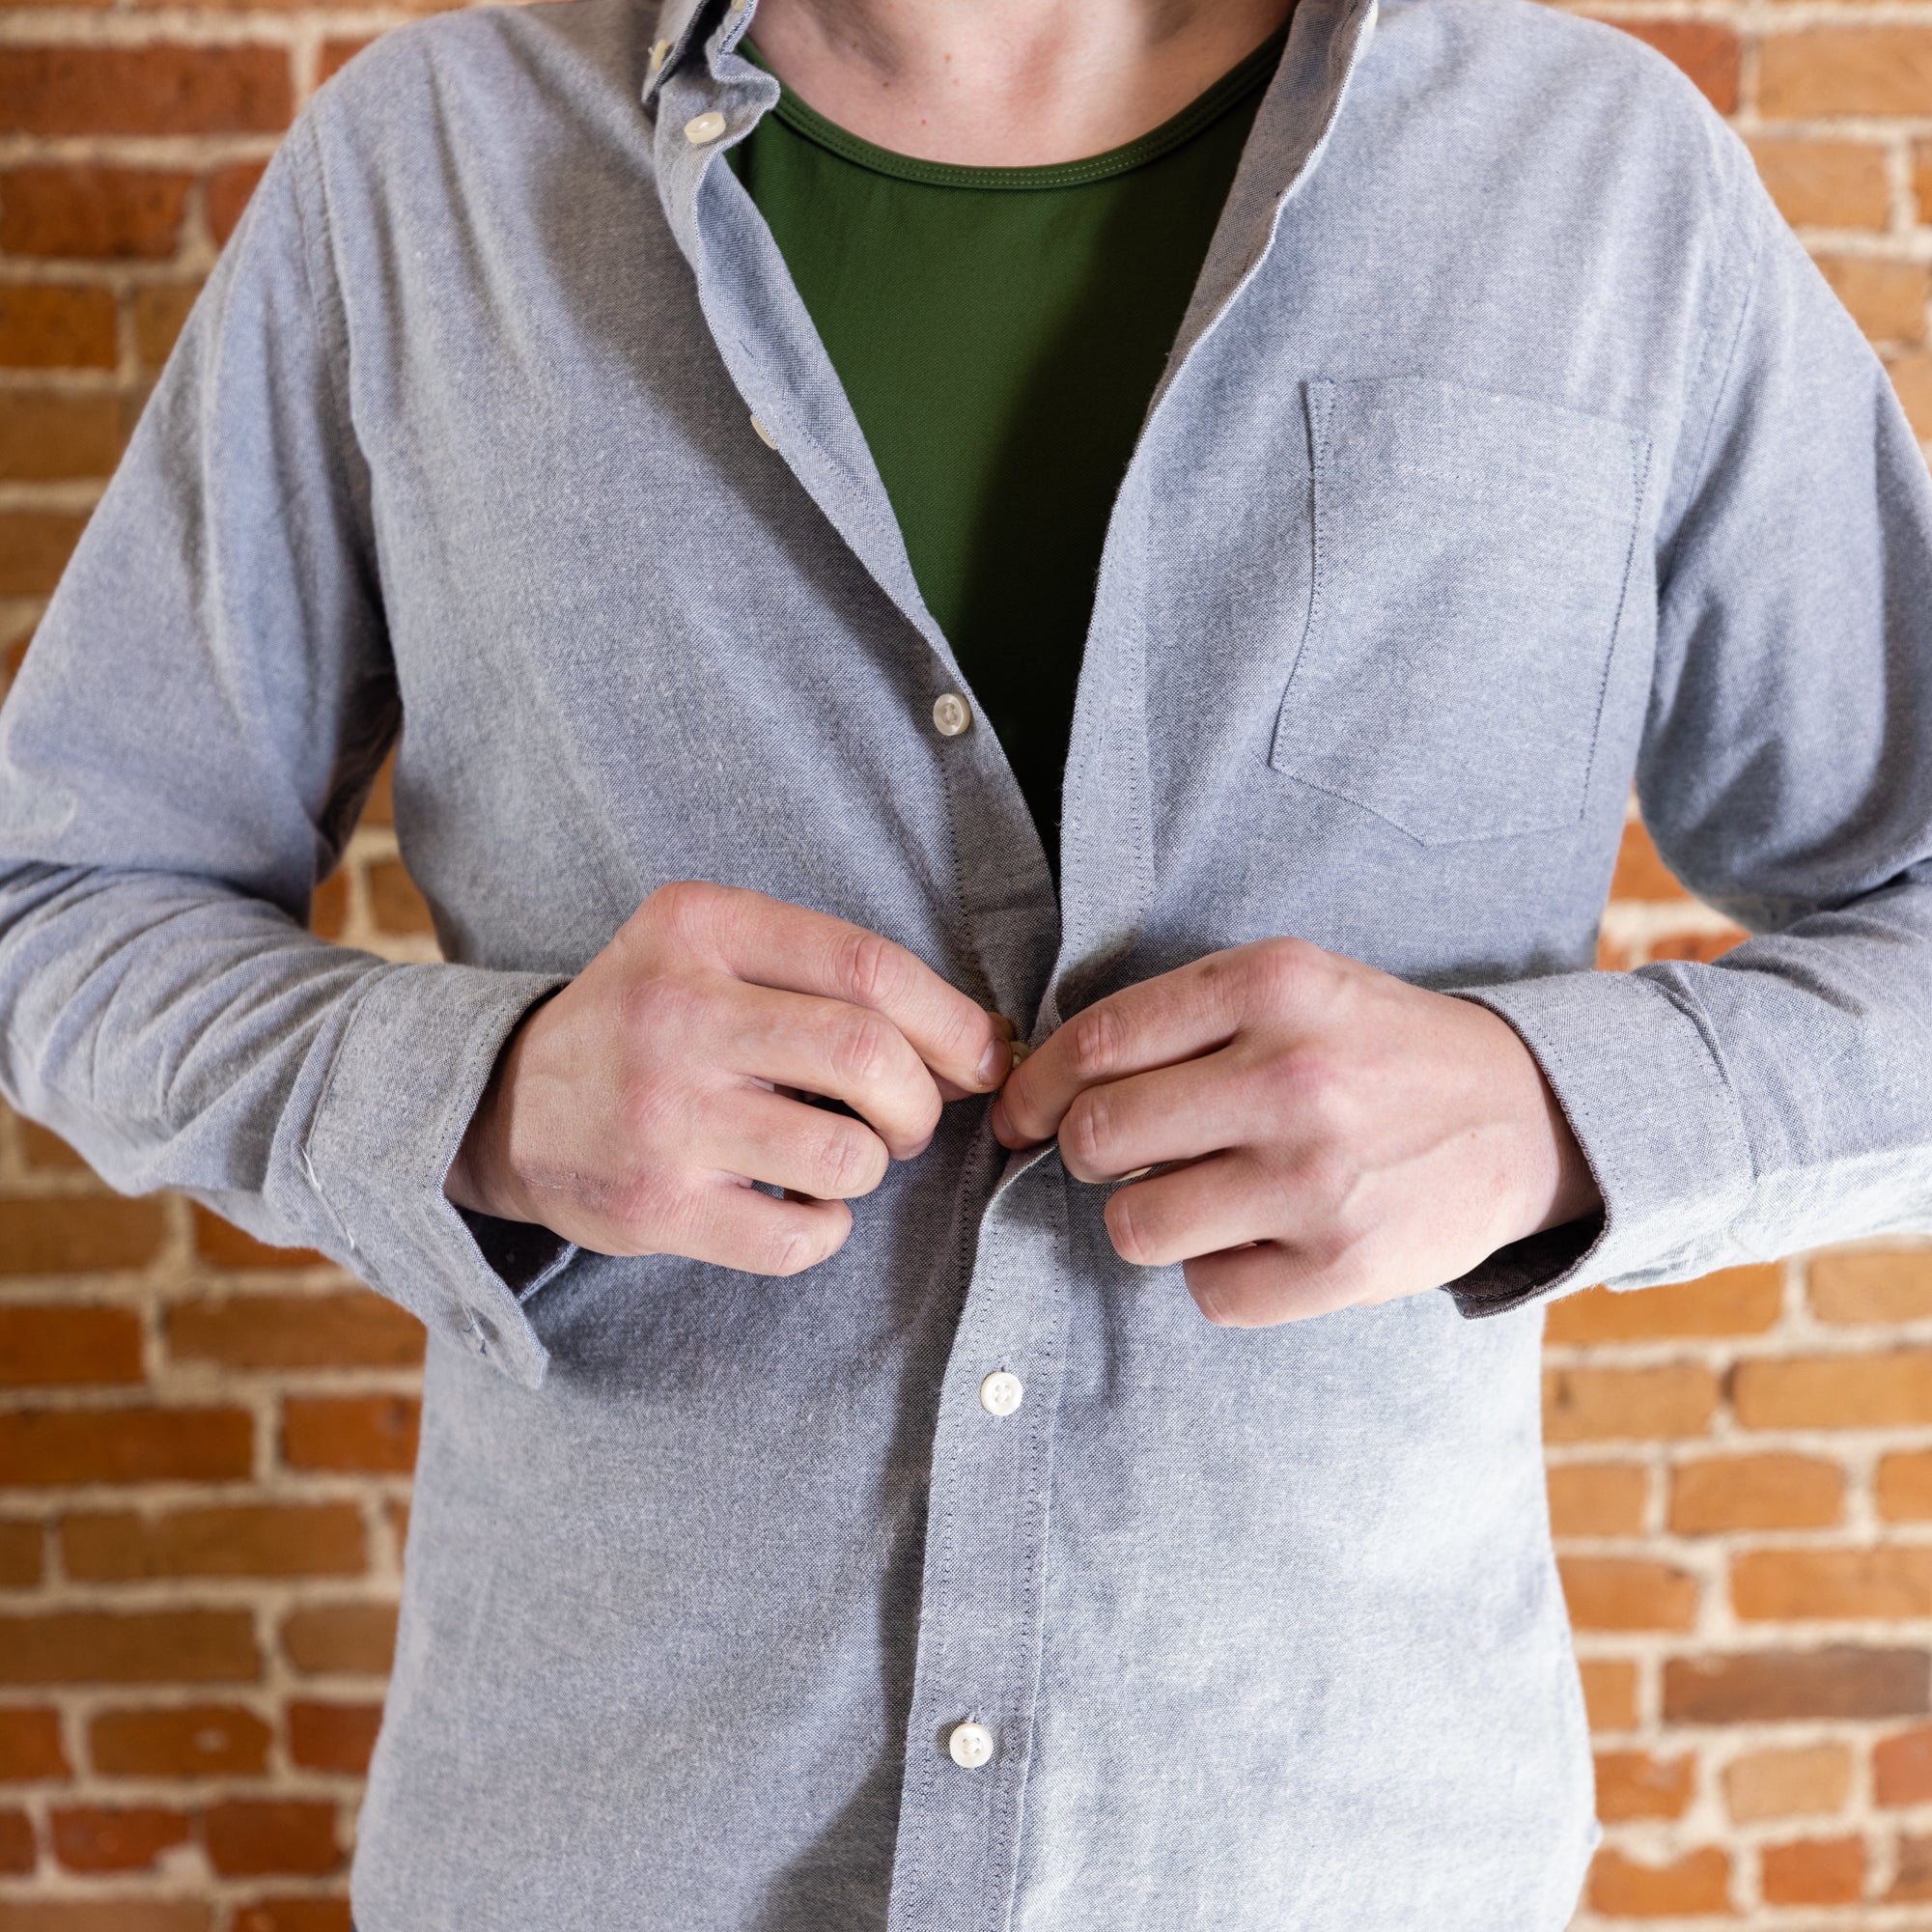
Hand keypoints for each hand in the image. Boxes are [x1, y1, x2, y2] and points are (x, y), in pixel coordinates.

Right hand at [446, 881, 1009, 1272]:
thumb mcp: (712, 950)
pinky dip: (828, 1229)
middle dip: (922, 1100)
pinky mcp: (654, 1206)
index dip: (952, 1020)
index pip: (869, 966)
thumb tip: (977, 1047)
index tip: (982, 1056)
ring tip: (841, 1156)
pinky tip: (804, 1206)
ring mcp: (662, 1114)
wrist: (507, 1105)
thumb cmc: (649, 1021)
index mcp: (701, 928)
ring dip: (872, 1164)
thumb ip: (826, 976)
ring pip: (845, 1153)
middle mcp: (677, 1013)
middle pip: (869, 1055)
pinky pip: (798, 1236)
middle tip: (908, 1117)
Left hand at [991, 938, 1599, 1325]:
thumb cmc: (1378, 1048)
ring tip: (1197, 1194)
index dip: (1034, 1087)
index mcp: (1272, 985)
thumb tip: (1045, 1087)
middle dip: (1082, 1152)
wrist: (1525, 1116)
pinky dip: (1215, 1272)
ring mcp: (1317, 1178)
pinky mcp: (1342, 1266)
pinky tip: (1259, 1237)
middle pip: (1099, 1137)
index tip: (1020, 1113)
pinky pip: (1206, 1291)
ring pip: (1135, 1224)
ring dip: (1145, 1215)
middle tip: (1110, 1154)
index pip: (1096, 1042)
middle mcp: (1292, 1077)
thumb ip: (1182, 1018)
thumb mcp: (1295, 985)